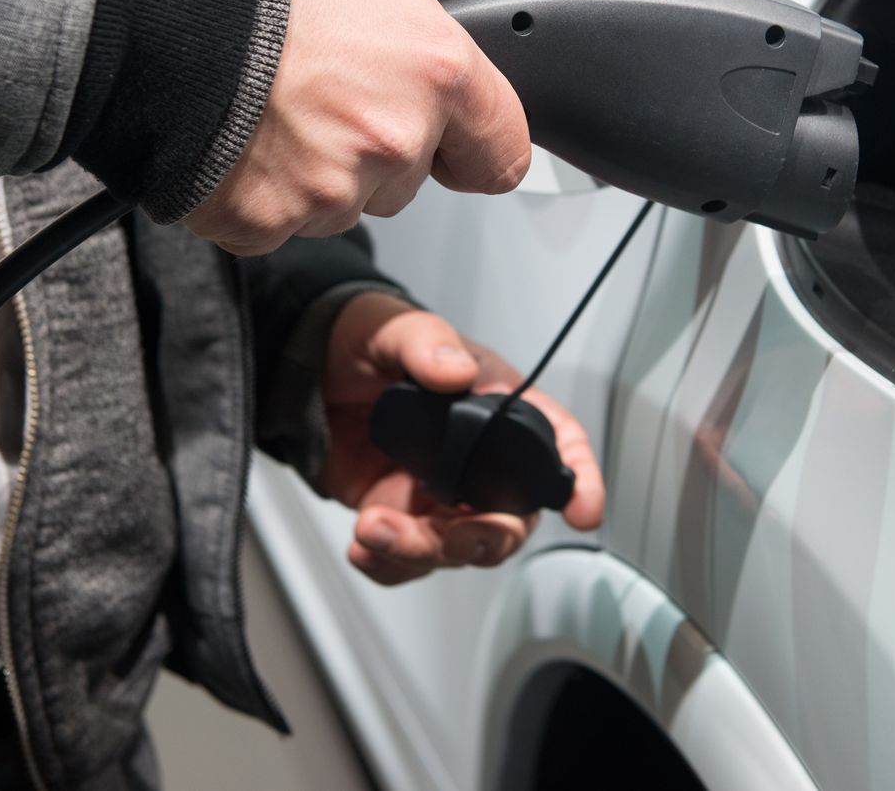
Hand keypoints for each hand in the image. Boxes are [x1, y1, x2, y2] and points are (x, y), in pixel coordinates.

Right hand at [184, 0, 530, 254]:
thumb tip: (431, 29)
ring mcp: (329, 191)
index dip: (478, 147)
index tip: (460, 146)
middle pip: (410, 177)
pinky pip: (280, 221)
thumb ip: (421, 6)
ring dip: (318, 169)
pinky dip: (262, 190)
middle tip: (323, 90)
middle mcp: (392, 140)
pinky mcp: (266, 223)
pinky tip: (241, 138)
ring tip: (271, 105)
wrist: (155, 2)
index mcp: (436, 72)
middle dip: (377, 145)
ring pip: (344, 202)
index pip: (502, 152)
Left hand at [320, 292, 604, 585]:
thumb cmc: (371, 341)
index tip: (584, 511)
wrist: (310, 369)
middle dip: (486, 539)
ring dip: (421, 552)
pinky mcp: (399, 516)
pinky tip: (362, 547)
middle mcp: (478, 462)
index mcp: (497, 408)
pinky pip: (405, 560)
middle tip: (452, 536)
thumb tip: (454, 371)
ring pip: (456, 548)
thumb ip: (427, 343)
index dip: (580, 479)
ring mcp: (440, 495)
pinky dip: (386, 565)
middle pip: (510, 520)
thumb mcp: (397, 327)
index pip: (557, 444)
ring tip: (373, 528)